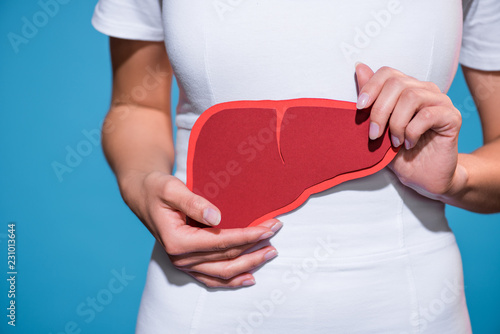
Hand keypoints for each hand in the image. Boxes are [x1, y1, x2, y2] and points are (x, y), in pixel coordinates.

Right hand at [120, 171, 281, 287]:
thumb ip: (193, 203)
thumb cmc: (157, 189)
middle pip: (226, 259)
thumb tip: (216, 217)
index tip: (268, 227)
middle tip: (275, 233)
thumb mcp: (171, 189)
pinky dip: (231, 281)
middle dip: (254, 248)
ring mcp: (184, 264)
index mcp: (177, 241)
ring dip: (249, 265)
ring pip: (222, 273)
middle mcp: (180, 258)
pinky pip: (212, 278)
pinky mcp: (187, 264)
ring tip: (270, 253)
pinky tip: (249, 278)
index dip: (247, 235)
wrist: (143, 195)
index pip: (222, 242)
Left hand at [355, 63, 467, 198]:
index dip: (371, 87)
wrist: (422, 177)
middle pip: (397, 84)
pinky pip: (428, 114)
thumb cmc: (399, 152)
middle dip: (379, 111)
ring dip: (396, 123)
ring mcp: (440, 102)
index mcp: (406, 88)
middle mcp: (424, 90)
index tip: (359, 108)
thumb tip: (359, 66)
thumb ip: (371, 98)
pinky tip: (409, 144)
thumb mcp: (378, 126)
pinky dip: (412, 131)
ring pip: (411, 97)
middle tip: (374, 135)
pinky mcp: (452, 117)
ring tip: (394, 142)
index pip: (387, 73)